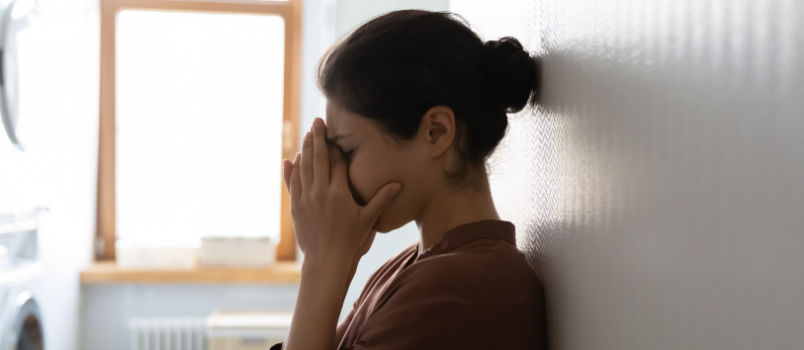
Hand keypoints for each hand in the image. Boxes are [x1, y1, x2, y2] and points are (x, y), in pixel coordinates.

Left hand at [282, 117, 401, 267]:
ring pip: (304, 167)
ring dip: (306, 149)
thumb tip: (398, 185)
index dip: (338, 147)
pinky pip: (293, 183)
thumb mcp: (368, 219)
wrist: (326, 260)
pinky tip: (293, 158)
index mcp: (339, 193)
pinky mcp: (296, 207)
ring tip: (308, 134)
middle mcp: (320, 192)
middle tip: (318, 122)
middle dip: (318, 138)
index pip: (337, 163)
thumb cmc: (350, 240)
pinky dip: (293, 169)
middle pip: (319, 159)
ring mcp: (306, 199)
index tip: (337, 133)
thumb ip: (381, 199)